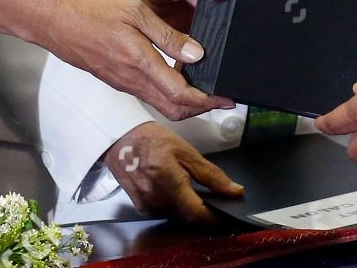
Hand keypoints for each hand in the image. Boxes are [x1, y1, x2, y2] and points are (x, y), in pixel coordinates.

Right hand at [36, 0, 234, 120]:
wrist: (54, 21)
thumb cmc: (92, 11)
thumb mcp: (136, 12)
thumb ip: (167, 35)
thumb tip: (196, 54)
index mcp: (140, 63)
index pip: (182, 95)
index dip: (209, 101)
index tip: (228, 97)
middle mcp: (132, 81)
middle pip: (176, 109)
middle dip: (202, 107)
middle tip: (223, 96)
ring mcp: (123, 83)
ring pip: (162, 104)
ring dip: (187, 102)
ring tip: (207, 86)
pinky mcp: (117, 79)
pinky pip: (149, 94)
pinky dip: (170, 93)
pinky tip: (179, 75)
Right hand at [104, 122, 243, 224]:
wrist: (121, 138)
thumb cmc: (154, 140)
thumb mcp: (186, 151)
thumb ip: (212, 174)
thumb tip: (235, 191)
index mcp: (169, 182)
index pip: (197, 213)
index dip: (215, 218)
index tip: (228, 214)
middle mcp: (156, 199)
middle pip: (188, 216)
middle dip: (203, 209)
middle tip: (213, 196)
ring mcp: (147, 206)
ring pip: (178, 215)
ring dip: (188, 206)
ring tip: (189, 187)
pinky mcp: (141, 208)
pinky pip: (165, 212)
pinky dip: (175, 204)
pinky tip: (174, 189)